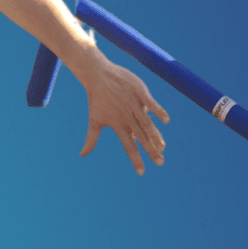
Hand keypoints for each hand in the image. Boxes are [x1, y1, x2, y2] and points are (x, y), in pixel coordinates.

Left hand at [78, 53, 168, 174]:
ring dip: (155, 135)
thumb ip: (91, 139)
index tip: (142, 173)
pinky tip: (166, 120)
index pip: (128, 146)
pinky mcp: (140, 92)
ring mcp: (133, 104)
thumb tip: (81, 155)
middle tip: (160, 162)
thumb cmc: (96, 100)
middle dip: (151, 151)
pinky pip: (151, 103)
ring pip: (147, 123)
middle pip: (141, 137)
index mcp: (118, 125)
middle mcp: (126, 117)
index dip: (135, 160)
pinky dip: (159, 111)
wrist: (97, 75)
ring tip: (162, 147)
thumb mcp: (94, 120)